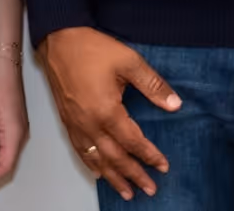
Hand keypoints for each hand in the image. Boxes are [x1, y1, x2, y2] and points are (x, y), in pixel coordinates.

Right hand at [39, 27, 176, 201]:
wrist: (59, 40)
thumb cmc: (92, 49)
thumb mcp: (130, 61)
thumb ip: (153, 85)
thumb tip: (174, 105)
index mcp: (107, 111)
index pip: (133, 142)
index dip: (149, 156)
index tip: (163, 166)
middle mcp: (89, 124)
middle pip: (114, 158)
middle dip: (133, 175)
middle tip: (149, 189)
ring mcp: (76, 125)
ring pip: (96, 160)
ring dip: (113, 177)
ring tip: (127, 192)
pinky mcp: (67, 122)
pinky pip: (81, 151)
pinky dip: (92, 165)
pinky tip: (98, 173)